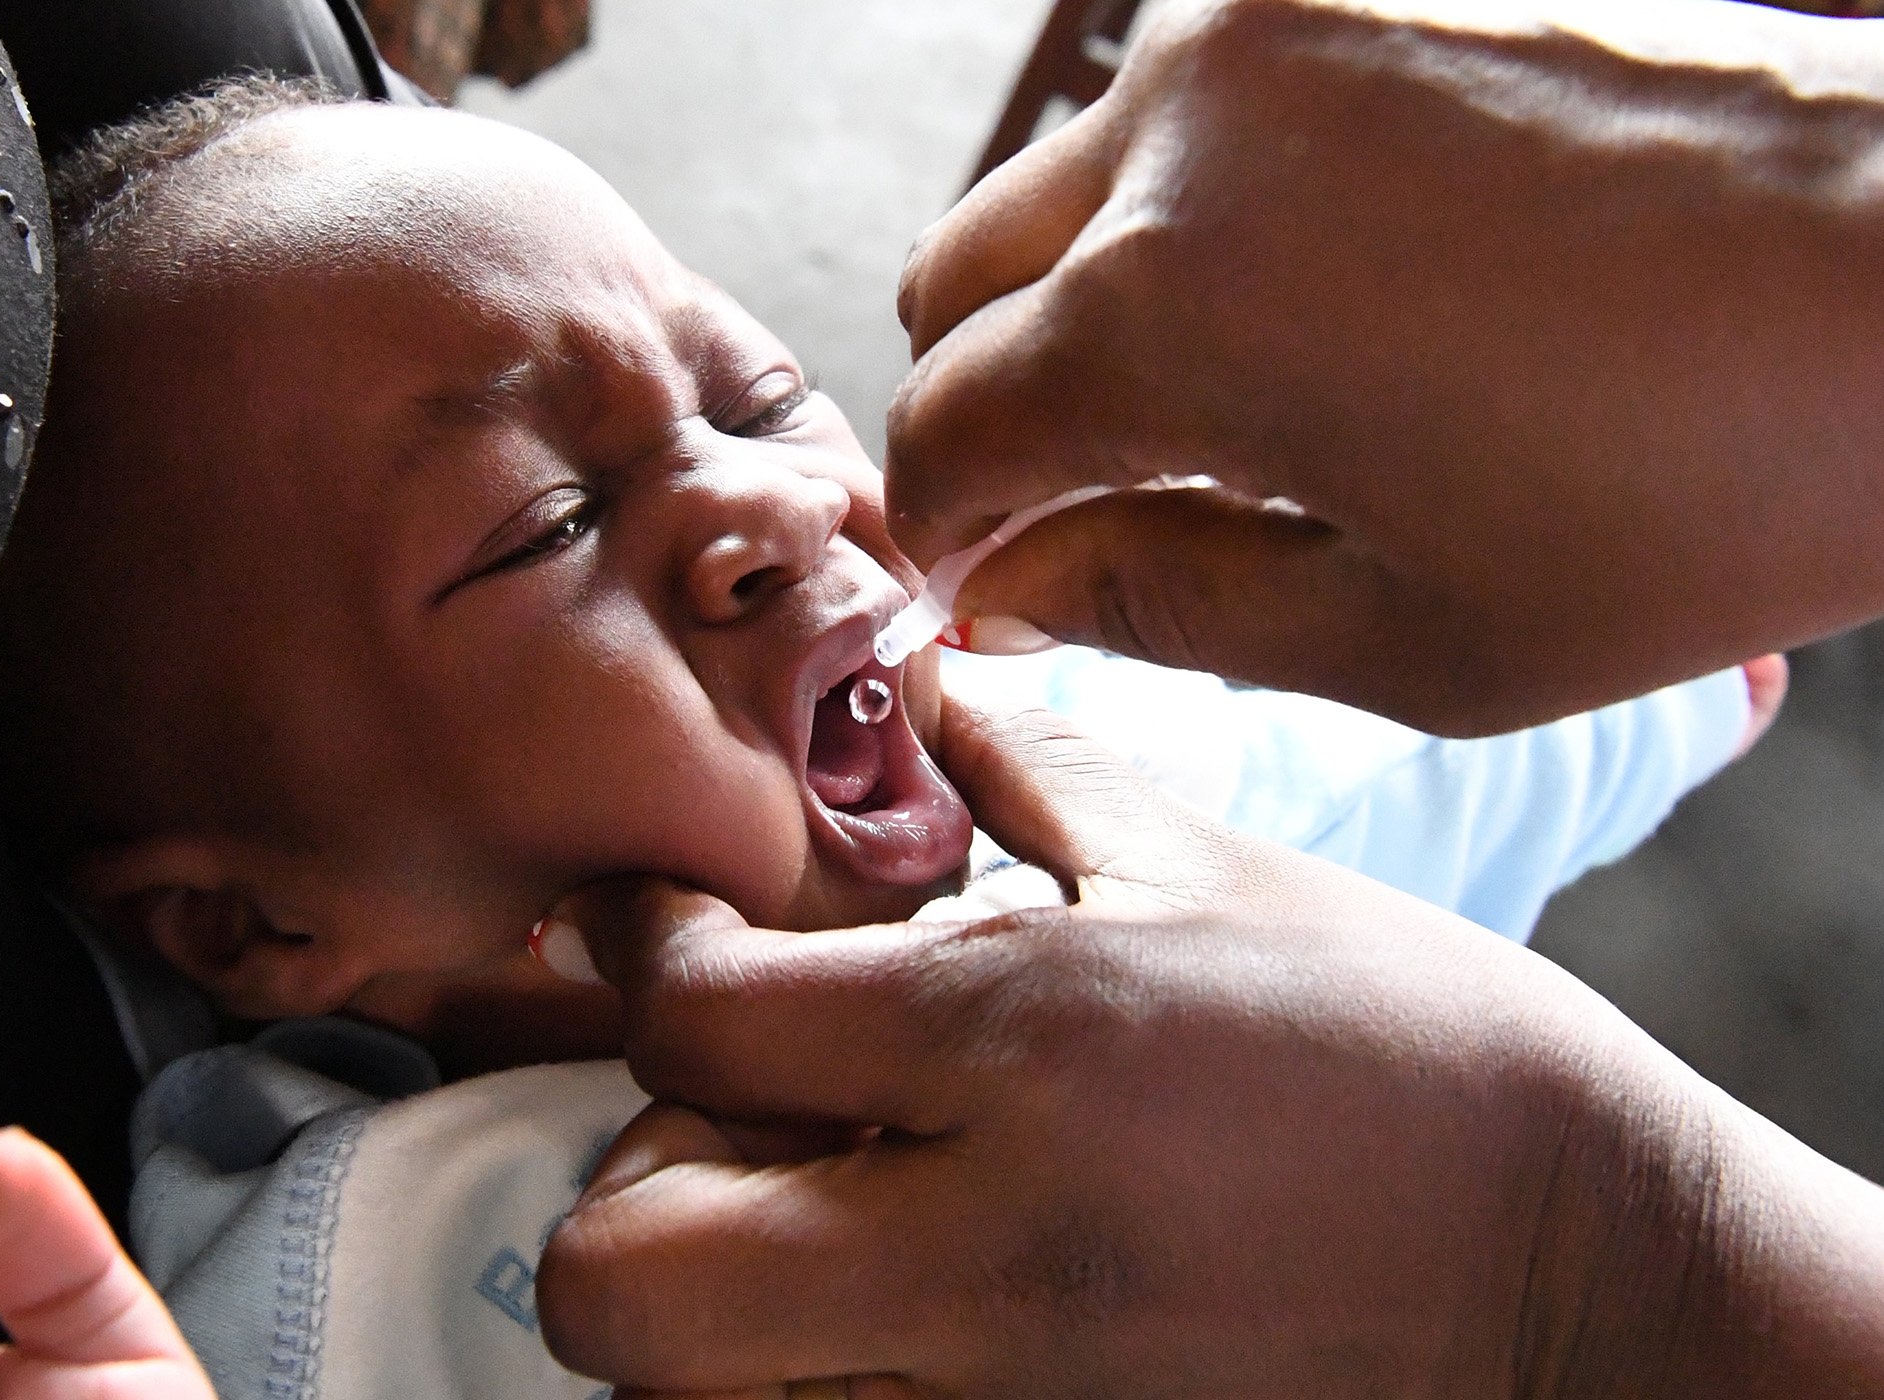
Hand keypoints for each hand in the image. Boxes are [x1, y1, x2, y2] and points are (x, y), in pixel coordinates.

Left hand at [535, 695, 1883, 1397]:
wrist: (1580, 1272)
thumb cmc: (1407, 1044)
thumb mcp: (1206, 864)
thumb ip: (1020, 772)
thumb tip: (909, 691)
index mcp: (1023, 1045)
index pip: (692, 1018)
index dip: (640, 948)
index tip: (666, 922)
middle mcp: (982, 1245)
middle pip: (624, 1273)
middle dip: (628, 1178)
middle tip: (720, 1106)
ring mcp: (1004, 1392)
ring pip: (697, 1392)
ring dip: (702, 1291)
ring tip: (802, 1199)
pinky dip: (799, 1364)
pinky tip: (890, 1274)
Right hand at [887, 0, 1883, 734]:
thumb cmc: (1707, 486)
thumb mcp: (1409, 638)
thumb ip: (1156, 611)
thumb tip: (1006, 591)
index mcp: (1173, 305)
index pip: (947, 434)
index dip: (950, 538)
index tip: (993, 587)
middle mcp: (1183, 122)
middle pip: (954, 285)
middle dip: (991, 410)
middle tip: (1090, 504)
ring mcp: (1266, 21)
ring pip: (1056, 182)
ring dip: (1082, 302)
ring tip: (1227, 407)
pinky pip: (1182, 109)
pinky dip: (1186, 212)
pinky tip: (1309, 296)